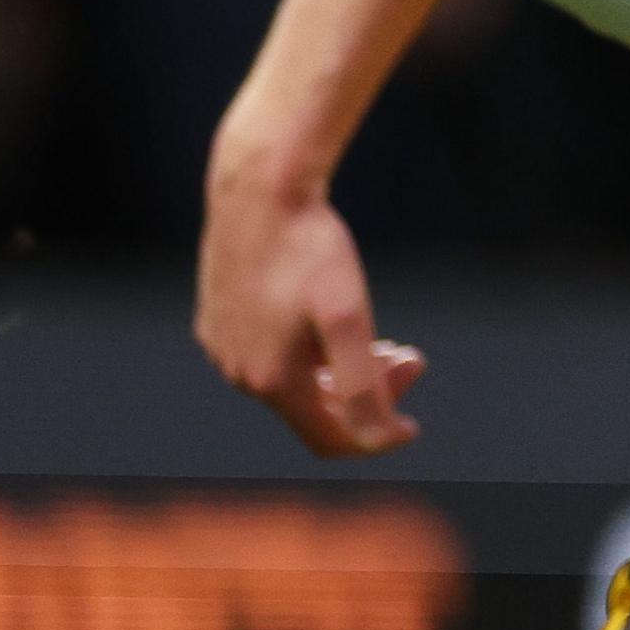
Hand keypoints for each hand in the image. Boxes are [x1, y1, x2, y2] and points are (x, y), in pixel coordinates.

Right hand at [195, 156, 425, 457]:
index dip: (376, 438)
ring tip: (381, 340)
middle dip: (367, 391)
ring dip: (339, 369)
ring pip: (292, 380)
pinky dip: (307, 349)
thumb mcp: (349, 318)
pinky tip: (330, 316)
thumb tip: (384, 440)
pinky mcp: (216, 320)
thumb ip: (364, 386)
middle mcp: (239, 374)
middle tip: (409, 355)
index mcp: (271, 383)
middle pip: (314, 408)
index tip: (413, 423)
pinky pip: (268, 352)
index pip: (331, 439)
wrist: (261, 190)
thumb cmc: (310, 249)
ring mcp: (222, 347)